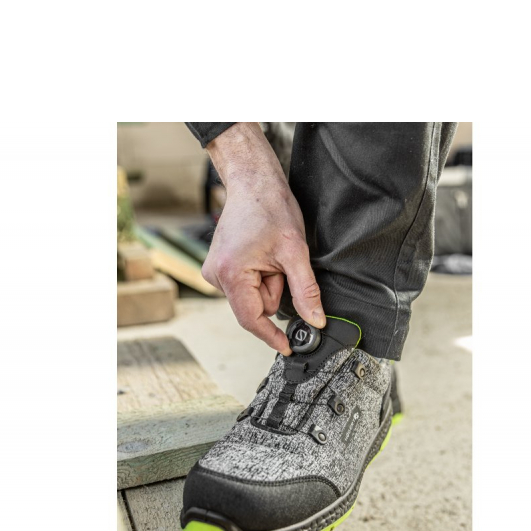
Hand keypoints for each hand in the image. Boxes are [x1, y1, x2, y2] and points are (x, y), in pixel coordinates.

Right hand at [201, 123, 324, 355]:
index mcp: (231, 275)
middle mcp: (216, 276)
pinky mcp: (219, 267)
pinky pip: (247, 286)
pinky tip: (261, 254)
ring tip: (270, 254)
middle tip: (280, 263)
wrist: (253, 182)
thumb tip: (316, 321)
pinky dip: (260, 276)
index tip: (289, 348)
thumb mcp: (296, 252)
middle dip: (274, 291)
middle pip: (256, 306)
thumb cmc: (271, 209)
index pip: (252, 319)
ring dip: (268, 282)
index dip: (271, 336)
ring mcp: (214, 272)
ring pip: (253, 296)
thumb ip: (305, 291)